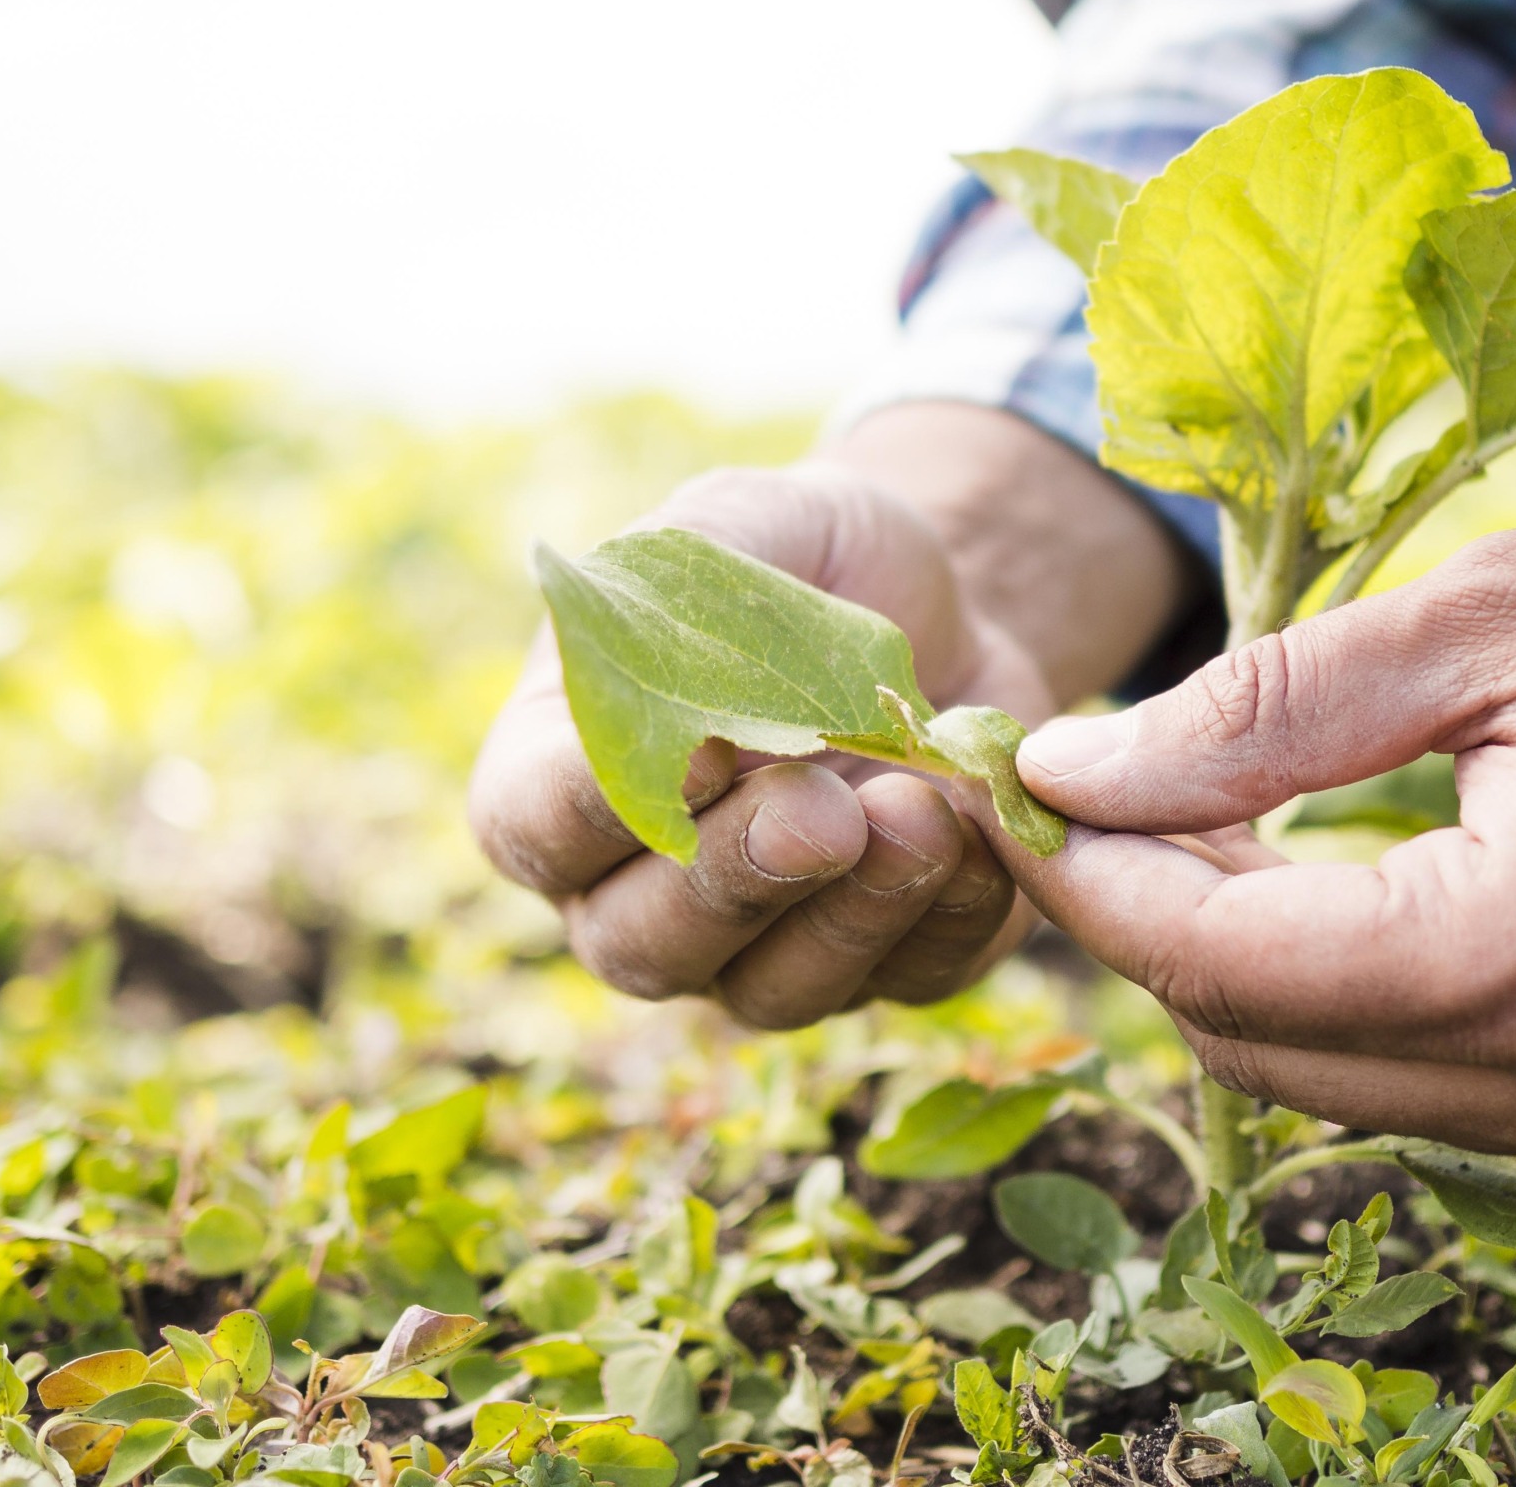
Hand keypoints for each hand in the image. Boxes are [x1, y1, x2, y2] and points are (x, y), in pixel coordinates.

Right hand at [470, 461, 1046, 1027]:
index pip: (534, 827)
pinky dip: (950, 915)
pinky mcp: (886, 963)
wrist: (944, 601)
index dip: (596, 808)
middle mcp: (639, 888)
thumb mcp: (738, 525)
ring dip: (850, 915)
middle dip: (736, 880)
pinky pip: (908, 979)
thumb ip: (680, 597)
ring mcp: (759, 945)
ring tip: (920, 814)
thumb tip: (688, 727)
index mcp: (563, 775)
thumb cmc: (803, 561)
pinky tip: (981, 830)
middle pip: (642, 945)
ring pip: (773, 991)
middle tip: (823, 810)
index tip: (695, 749)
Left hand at [1005, 441, 1515, 1157]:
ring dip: (1251, 966)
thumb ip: (1268, 708)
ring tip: (1210, 818)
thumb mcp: (1499, 616)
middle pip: (1257, 1049)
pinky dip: (1363, 998)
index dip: (1086, 873)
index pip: (1212, 962)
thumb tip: (1075, 767)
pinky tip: (1348, 877)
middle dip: (1150, 923)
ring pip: (1344, 1085)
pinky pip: (1449, 1087)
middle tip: (1099, 789)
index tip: (1014, 780)